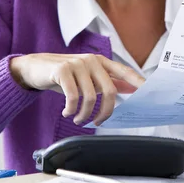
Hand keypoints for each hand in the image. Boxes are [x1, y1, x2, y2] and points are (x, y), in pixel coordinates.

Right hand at [10, 53, 144, 125]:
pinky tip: (67, 112)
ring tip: (77, 118)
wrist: (35, 67)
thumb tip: (131, 88)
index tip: (149, 91)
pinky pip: (73, 97)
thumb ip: (106, 81)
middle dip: (104, 112)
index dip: (137, 81)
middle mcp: (91, 60)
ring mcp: (77, 64)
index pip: (124, 71)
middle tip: (96, 122)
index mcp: (101, 61)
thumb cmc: (64, 75)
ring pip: (90, 97)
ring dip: (84, 114)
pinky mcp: (62, 70)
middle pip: (109, 91)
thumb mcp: (87, 77)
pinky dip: (71, 110)